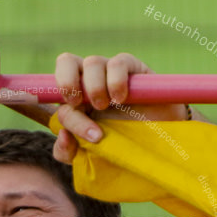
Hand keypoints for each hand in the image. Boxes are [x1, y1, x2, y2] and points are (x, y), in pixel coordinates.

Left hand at [52, 52, 189, 162]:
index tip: (85, 134)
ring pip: (92, 62)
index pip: (58, 95)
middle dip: (67, 81)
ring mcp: (111, 73)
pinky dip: (116, 79)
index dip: (68, 114)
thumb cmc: (120, 146)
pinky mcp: (134, 69)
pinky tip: (121, 98)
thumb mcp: (88, 156)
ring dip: (95, 86)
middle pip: (66, 61)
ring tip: (108, 105)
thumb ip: (66, 151)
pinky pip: (119, 62)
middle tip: (79, 103)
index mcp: (75, 98)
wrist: (158, 145)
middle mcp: (90, 81)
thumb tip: (61, 133)